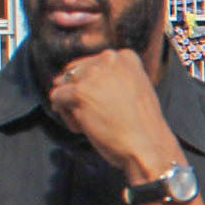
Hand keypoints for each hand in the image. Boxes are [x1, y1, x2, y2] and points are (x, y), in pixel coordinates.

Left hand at [46, 49, 180, 182]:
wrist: (148, 147)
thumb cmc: (140, 126)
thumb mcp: (133, 90)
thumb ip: (109, 78)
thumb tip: (62, 79)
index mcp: (125, 57)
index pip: (90, 64)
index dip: (93, 88)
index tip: (109, 105)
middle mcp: (110, 59)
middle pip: (74, 73)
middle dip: (79, 95)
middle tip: (100, 116)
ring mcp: (94, 75)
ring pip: (63, 85)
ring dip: (71, 106)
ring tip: (92, 122)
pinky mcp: (80, 92)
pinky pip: (57, 98)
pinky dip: (66, 117)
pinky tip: (86, 128)